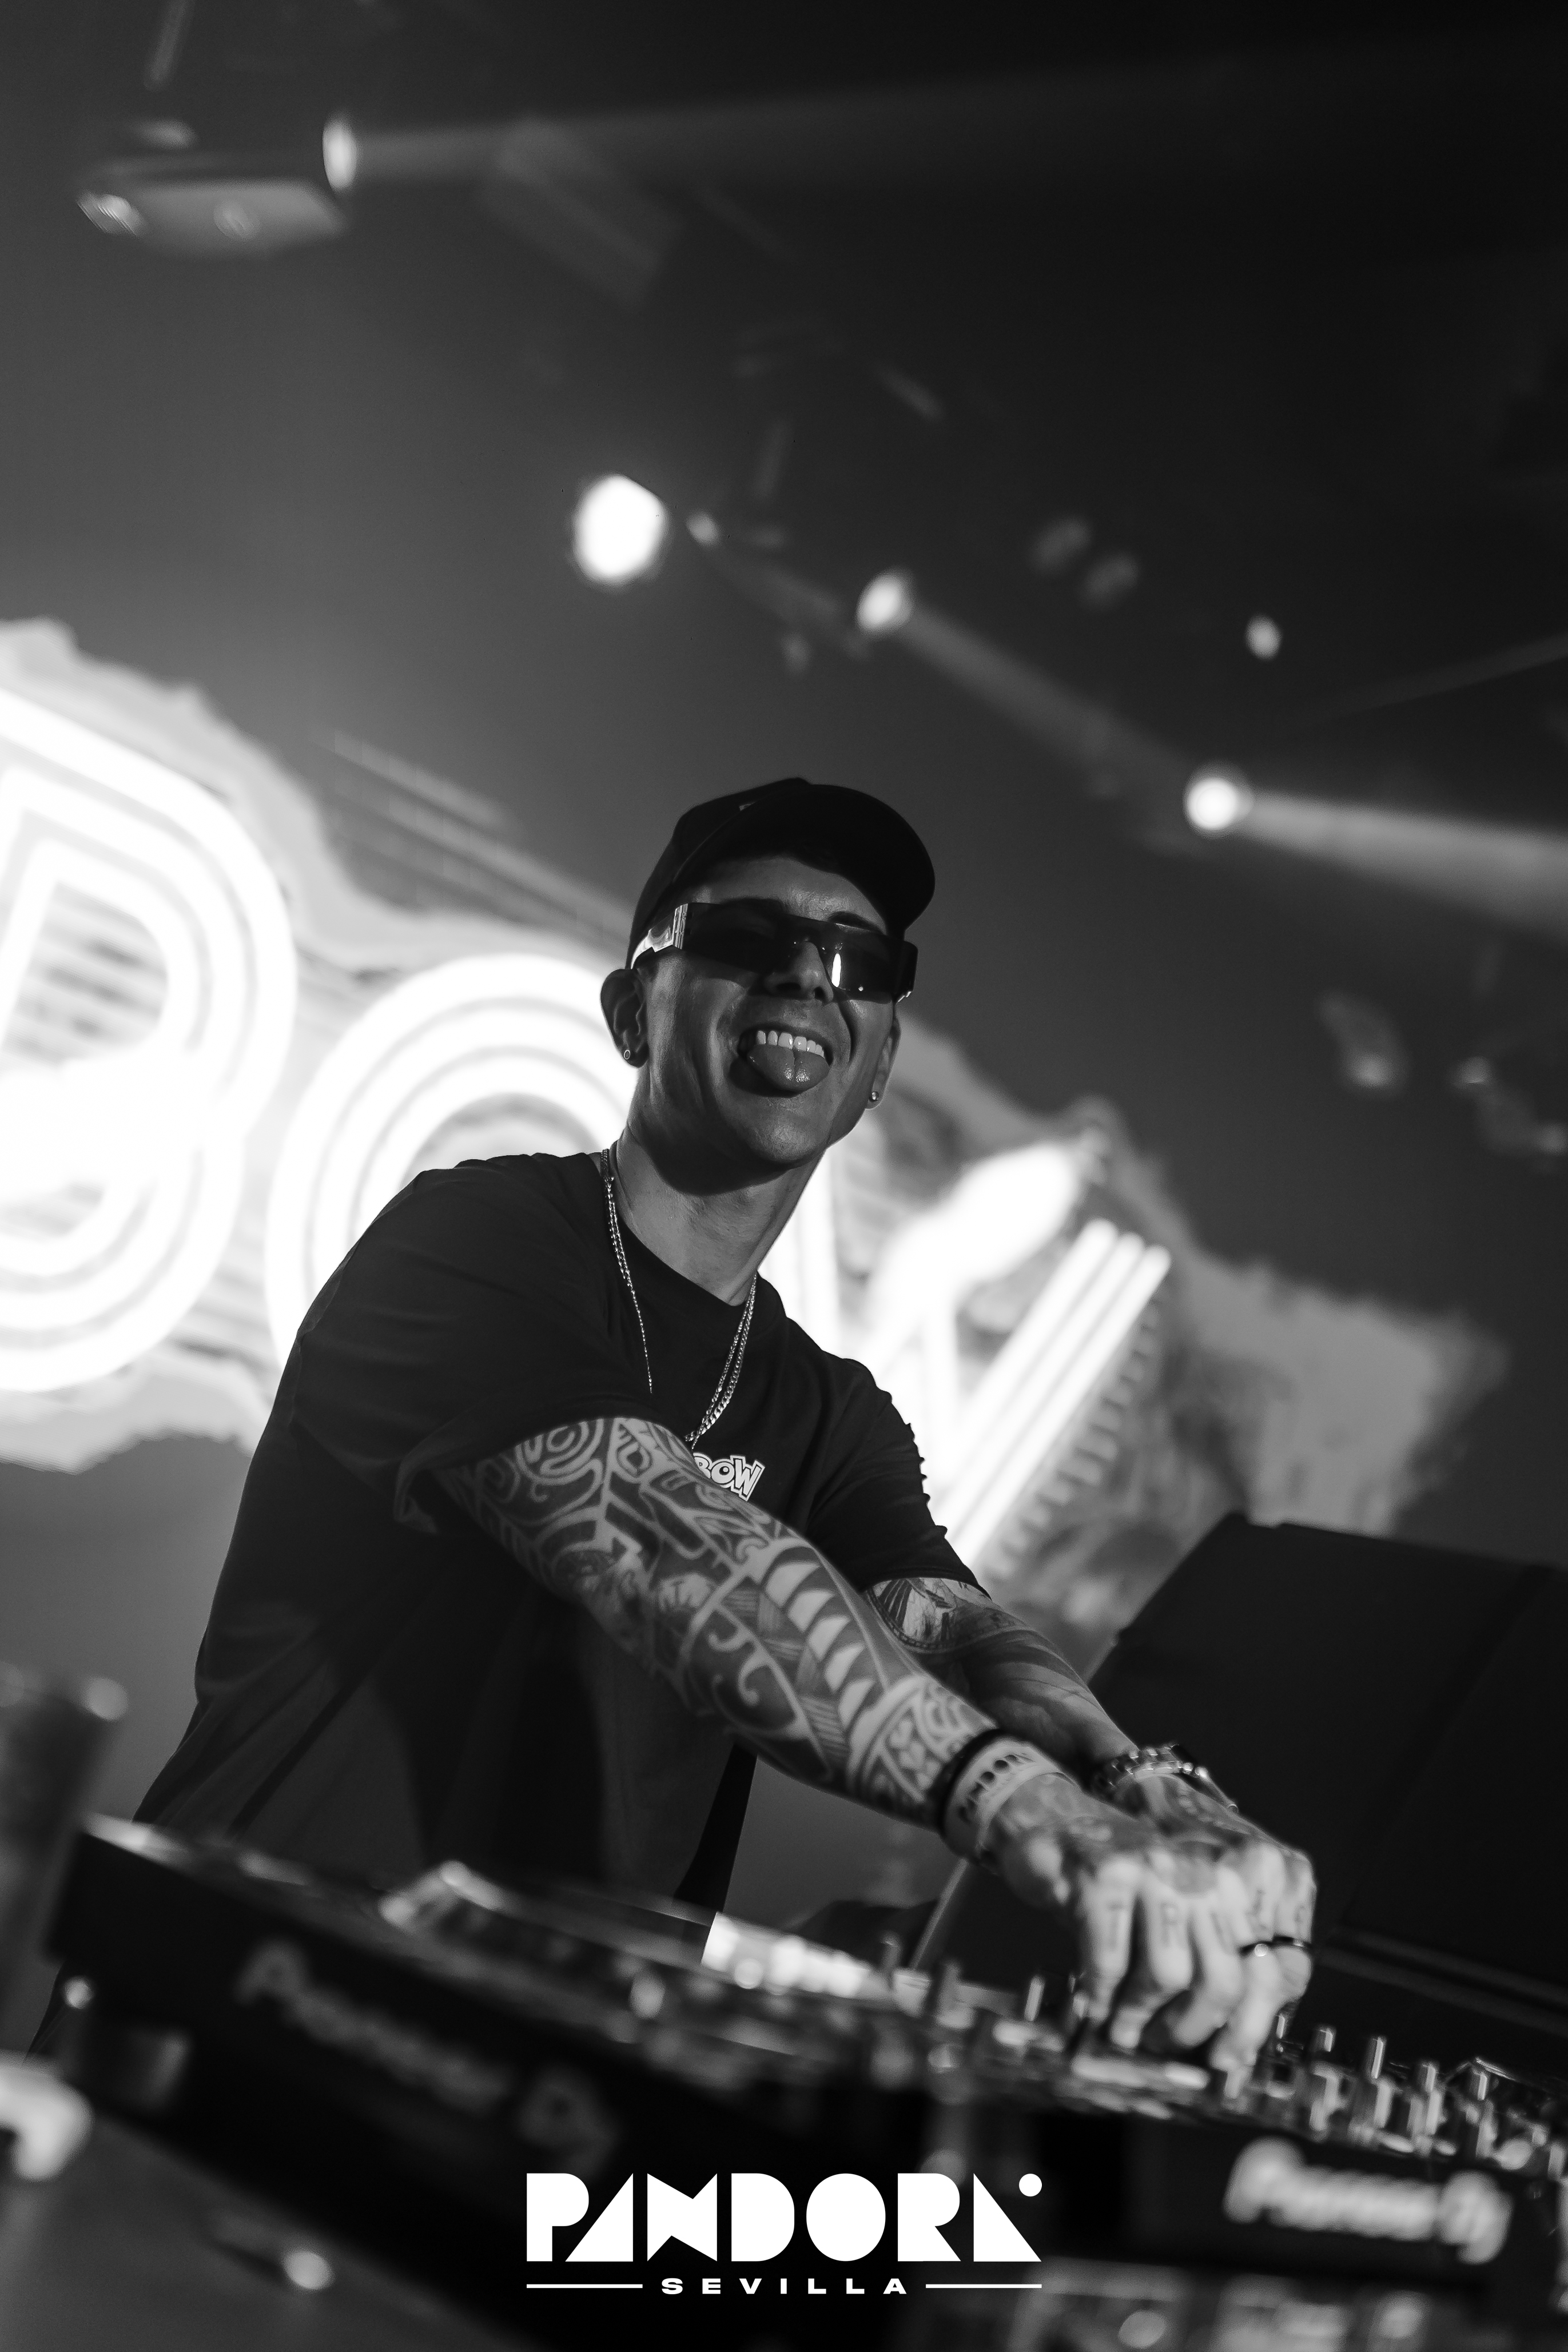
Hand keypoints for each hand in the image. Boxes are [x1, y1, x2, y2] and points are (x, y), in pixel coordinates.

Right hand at [984, 1770, 1314, 2070]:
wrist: (1054, 1819)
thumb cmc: (1123, 1881)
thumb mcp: (1180, 1910)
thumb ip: (1210, 1960)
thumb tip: (1228, 2044)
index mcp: (1236, 1882)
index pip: (1269, 1969)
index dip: (1251, 2028)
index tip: (1226, 2060)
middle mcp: (1203, 1869)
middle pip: (1226, 1979)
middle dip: (1194, 2029)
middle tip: (1167, 2046)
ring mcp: (1153, 1870)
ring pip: (1169, 1974)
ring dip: (1141, 2015)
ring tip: (1124, 2029)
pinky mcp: (1103, 1877)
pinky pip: (1109, 1962)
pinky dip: (1100, 1997)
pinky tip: (1092, 2006)